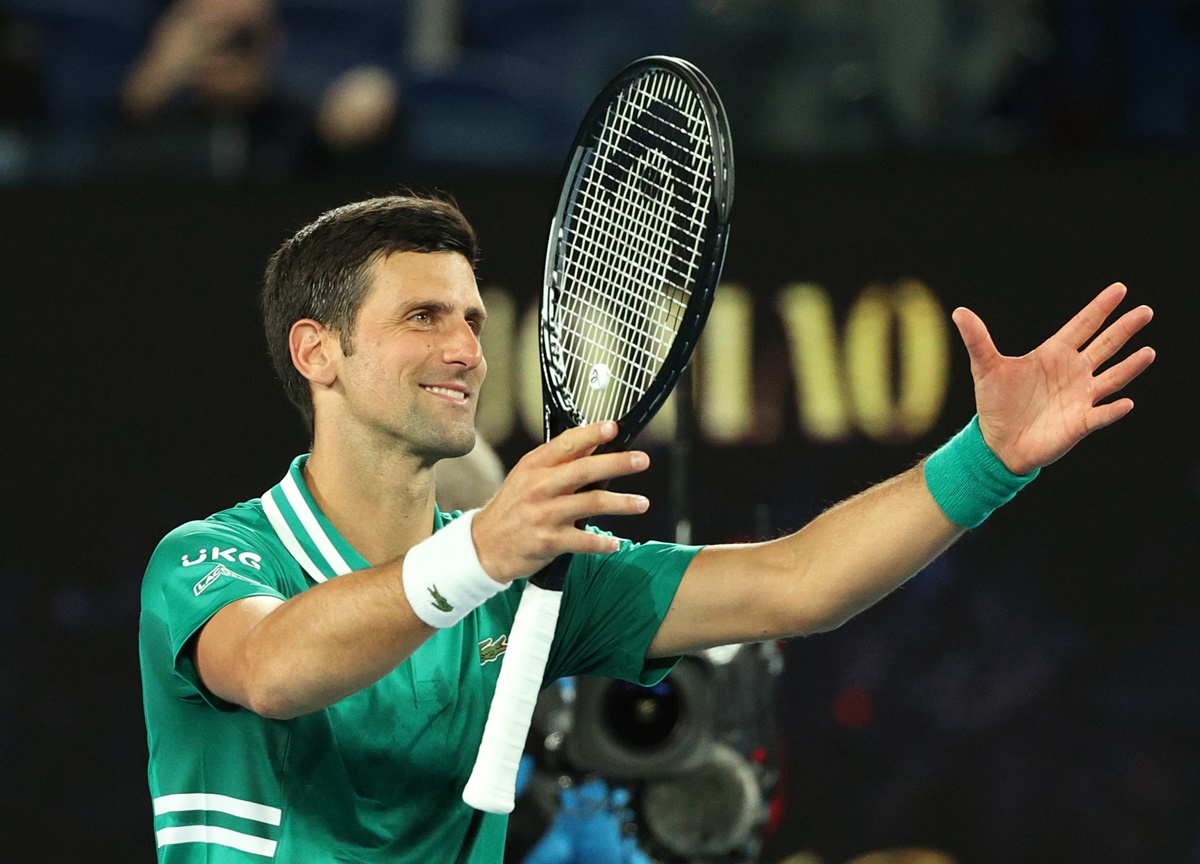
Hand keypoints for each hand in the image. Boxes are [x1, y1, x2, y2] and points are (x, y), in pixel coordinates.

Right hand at [471, 421, 650, 582]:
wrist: (483, 545)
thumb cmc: (511, 508)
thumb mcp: (526, 477)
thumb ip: (556, 462)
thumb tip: (592, 443)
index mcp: (534, 466)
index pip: (566, 444)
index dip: (592, 434)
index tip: (614, 428)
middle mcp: (539, 487)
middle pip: (585, 470)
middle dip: (617, 463)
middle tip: (642, 460)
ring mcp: (544, 515)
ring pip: (591, 504)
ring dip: (621, 503)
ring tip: (641, 503)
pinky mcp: (548, 542)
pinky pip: (584, 541)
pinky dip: (603, 543)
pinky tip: (615, 544)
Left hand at [954, 282, 1154, 474]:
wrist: (997, 442)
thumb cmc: (995, 403)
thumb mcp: (985, 369)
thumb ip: (977, 340)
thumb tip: (959, 312)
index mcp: (1054, 354)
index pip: (1083, 326)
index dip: (1100, 308)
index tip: (1119, 289)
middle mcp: (1074, 372)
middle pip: (1105, 346)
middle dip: (1124, 329)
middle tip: (1145, 310)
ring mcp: (1080, 397)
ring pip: (1113, 377)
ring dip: (1130, 366)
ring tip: (1148, 352)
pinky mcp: (1080, 423)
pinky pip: (1102, 415)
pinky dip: (1113, 410)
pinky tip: (1125, 402)